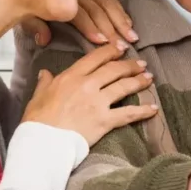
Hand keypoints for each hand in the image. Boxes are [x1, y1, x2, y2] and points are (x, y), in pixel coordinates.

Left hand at [20, 0, 137, 47]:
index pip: (79, 13)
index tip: (102, 41)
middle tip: (123, 45)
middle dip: (112, 28)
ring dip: (121, 20)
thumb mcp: (25, 9)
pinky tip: (128, 22)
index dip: (91, 27)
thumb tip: (44, 39)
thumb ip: (34, 25)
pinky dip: (119, 9)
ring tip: (132, 36)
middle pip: (97, 9)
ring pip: (107, 2)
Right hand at [21, 43, 157, 145]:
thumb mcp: (38, 96)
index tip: (121, 47)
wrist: (42, 142)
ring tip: (149, 78)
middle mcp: (87, 85)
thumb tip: (45, 73)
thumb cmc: (37, 120)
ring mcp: (98, 102)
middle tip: (141, 63)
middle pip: (114, 69)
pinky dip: (143, 111)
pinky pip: (128, 114)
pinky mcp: (105, 120)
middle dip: (130, 65)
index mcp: (71, 76)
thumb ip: (45, 82)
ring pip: (124, 86)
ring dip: (139, 81)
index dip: (111, 50)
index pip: (95, 58)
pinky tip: (153, 109)